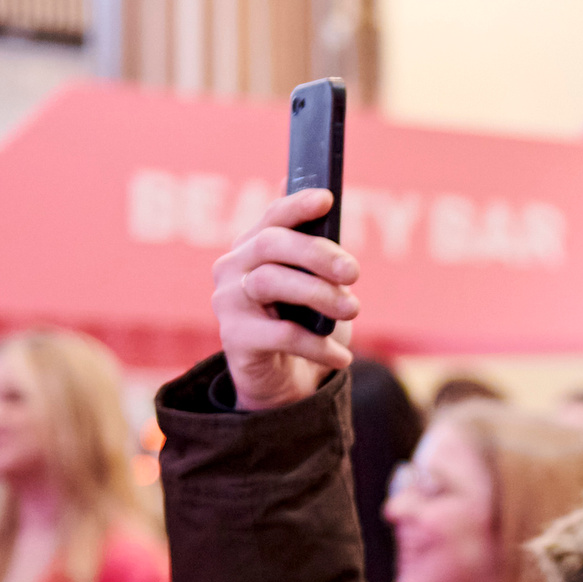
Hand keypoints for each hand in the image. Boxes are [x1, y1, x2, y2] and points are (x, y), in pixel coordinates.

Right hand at [210, 189, 359, 411]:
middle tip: (353, 272)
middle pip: (271, 243)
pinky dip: (318, 345)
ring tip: (353, 310)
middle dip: (317, 253)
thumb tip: (326, 199)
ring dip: (320, 295)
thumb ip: (317, 250)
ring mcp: (228, 302)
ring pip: (271, 282)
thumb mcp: (315, 284)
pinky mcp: (235, 338)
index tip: (327, 200)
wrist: (283, 382)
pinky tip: (341, 356)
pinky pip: (280, 334)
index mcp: (252, 247)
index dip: (297, 205)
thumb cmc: (303, 324)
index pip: (272, 216)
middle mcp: (232, 268)